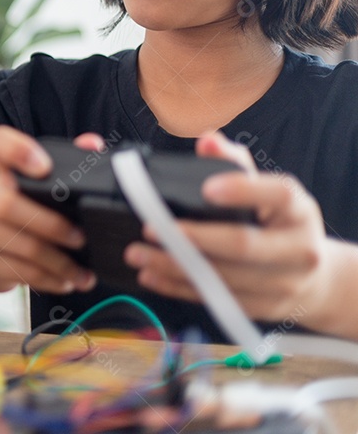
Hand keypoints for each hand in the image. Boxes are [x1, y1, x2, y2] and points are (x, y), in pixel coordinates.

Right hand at [0, 125, 97, 295]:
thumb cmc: (17, 219)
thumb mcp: (32, 192)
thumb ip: (66, 165)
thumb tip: (92, 144)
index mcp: (4, 175)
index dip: (16, 150)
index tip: (44, 166)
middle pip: (8, 205)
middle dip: (52, 225)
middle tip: (81, 238)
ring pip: (22, 247)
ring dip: (59, 263)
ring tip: (83, 273)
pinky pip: (20, 273)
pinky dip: (49, 281)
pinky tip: (67, 283)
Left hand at [124, 131, 331, 321]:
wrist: (313, 276)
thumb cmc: (278, 223)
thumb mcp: (267, 190)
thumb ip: (234, 163)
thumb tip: (208, 141)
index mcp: (299, 210)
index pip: (278, 195)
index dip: (243, 190)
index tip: (206, 188)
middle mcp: (298, 249)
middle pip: (243, 245)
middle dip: (192, 238)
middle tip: (151, 228)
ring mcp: (283, 284)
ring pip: (224, 278)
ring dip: (174, 266)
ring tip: (138, 254)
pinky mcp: (264, 308)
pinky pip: (217, 300)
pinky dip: (179, 288)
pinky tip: (151, 276)